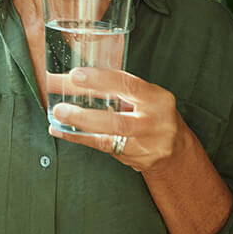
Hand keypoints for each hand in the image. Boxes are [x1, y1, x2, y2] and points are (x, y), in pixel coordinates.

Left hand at [47, 66, 186, 174]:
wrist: (175, 149)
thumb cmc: (151, 113)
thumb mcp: (144, 96)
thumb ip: (115, 87)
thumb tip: (70, 75)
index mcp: (157, 98)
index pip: (129, 86)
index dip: (100, 80)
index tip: (75, 75)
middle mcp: (155, 122)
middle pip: (119, 120)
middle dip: (86, 114)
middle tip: (59, 106)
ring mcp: (147, 144)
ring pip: (110, 137)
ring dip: (81, 126)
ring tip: (58, 116)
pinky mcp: (137, 158)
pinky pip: (104, 147)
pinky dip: (79, 138)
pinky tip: (60, 130)